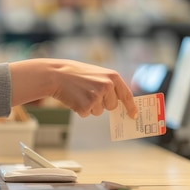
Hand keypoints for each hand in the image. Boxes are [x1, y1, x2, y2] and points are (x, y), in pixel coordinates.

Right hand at [10, 58, 137, 118]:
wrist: (56, 74)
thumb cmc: (76, 74)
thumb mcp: (97, 74)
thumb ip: (109, 86)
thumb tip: (118, 104)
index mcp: (112, 77)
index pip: (127, 95)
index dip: (131, 107)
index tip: (133, 116)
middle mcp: (107, 86)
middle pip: (112, 106)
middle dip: (102, 104)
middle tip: (89, 93)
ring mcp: (97, 97)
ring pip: (99, 112)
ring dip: (90, 106)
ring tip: (80, 93)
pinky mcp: (86, 106)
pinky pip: (87, 114)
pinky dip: (80, 109)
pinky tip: (74, 98)